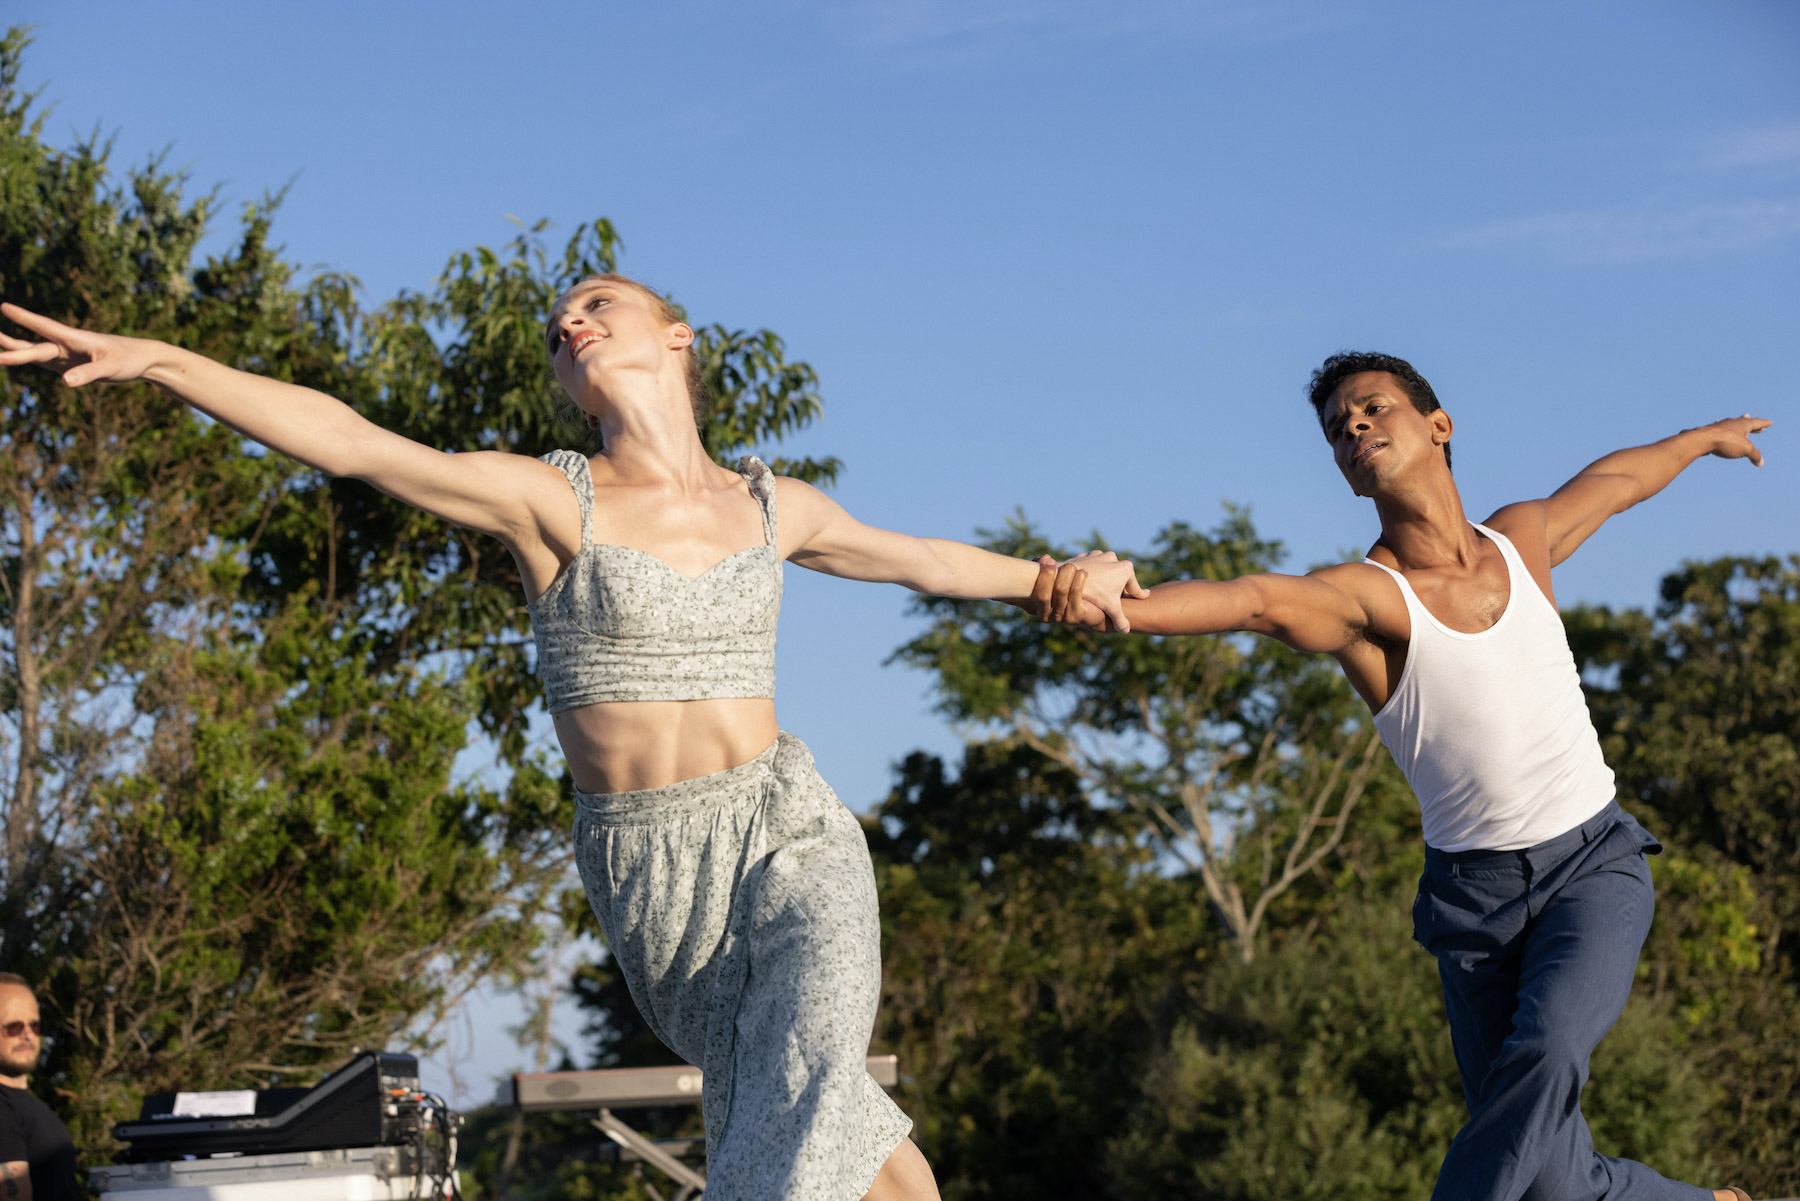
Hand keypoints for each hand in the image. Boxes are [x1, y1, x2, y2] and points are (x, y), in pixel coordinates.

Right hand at [0, 303, 165, 385]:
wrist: (141, 358)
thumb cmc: (128, 359)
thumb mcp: (111, 368)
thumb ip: (87, 373)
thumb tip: (64, 381)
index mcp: (75, 339)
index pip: (45, 327)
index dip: (25, 318)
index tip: (4, 306)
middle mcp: (66, 345)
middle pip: (33, 346)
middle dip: (9, 345)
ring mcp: (65, 354)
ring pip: (33, 352)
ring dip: (12, 349)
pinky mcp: (68, 364)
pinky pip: (42, 361)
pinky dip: (25, 359)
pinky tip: (9, 357)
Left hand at [1028, 550, 1147, 631]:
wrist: (1066, 578)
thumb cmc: (1093, 593)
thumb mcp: (1110, 608)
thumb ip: (1120, 620)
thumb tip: (1126, 630)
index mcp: (1126, 569)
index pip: (1134, 587)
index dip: (1139, 595)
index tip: (1144, 597)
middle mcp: (1114, 558)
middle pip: (1120, 578)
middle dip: (1119, 588)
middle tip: (1117, 600)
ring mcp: (1099, 555)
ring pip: (1106, 572)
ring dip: (1105, 580)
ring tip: (1101, 593)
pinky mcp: (1086, 555)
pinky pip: (1092, 568)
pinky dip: (1092, 575)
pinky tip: (1090, 585)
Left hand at [1690, 414, 1770, 466]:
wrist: (1702, 440)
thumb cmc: (1726, 442)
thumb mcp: (1745, 450)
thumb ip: (1755, 455)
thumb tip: (1761, 463)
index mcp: (1743, 424)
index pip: (1756, 423)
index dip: (1763, 424)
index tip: (1770, 422)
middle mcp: (1731, 423)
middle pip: (1743, 421)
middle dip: (1749, 422)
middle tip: (1753, 420)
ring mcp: (1719, 426)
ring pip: (1729, 424)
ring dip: (1734, 425)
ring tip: (1735, 423)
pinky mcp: (1709, 432)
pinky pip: (1717, 430)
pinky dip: (1721, 430)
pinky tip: (1717, 429)